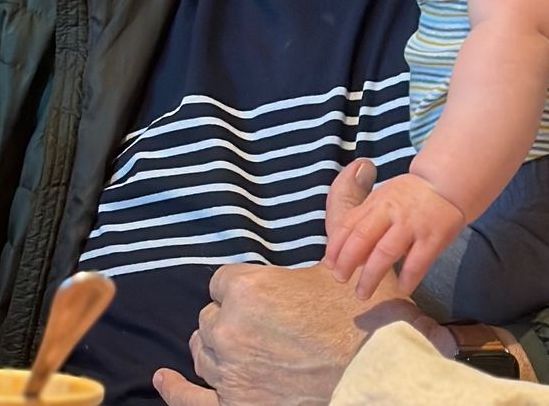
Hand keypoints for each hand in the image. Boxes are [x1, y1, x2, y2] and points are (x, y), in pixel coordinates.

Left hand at [153, 159, 446, 405]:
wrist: (383, 378)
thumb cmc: (368, 321)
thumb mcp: (352, 261)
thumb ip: (342, 210)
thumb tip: (359, 165)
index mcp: (250, 289)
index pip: (225, 282)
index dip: (246, 288)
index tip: (269, 296)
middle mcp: (230, 330)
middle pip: (213, 316)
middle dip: (234, 317)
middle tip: (268, 323)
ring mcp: (229, 373)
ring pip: (203, 351)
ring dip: (218, 347)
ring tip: (241, 346)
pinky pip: (190, 399)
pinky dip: (176, 388)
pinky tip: (165, 378)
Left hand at [324, 172, 464, 299]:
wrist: (446, 183)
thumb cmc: (409, 196)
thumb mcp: (383, 200)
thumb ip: (365, 222)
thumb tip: (349, 256)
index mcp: (377, 202)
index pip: (349, 225)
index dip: (336, 247)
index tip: (329, 265)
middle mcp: (392, 212)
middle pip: (363, 238)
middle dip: (347, 262)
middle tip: (340, 280)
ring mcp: (413, 224)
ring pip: (385, 252)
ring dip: (371, 276)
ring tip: (362, 293)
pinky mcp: (434, 237)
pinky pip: (417, 262)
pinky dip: (408, 278)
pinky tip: (402, 289)